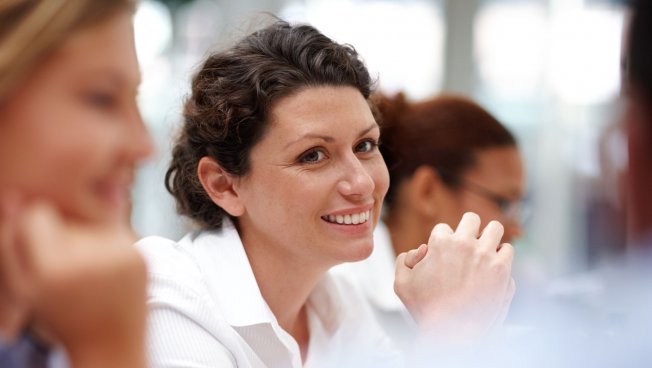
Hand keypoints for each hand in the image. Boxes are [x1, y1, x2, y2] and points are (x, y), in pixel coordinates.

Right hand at [0, 196, 146, 367]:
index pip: (38, 212)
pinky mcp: (141, 254)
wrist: (113, 344)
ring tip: (86, 273)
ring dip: (85, 239)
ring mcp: (121, 253)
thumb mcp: (25, 289)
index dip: (34, 227)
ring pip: (91, 221)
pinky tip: (106, 273)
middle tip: (65, 270)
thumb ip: (12, 244)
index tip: (38, 249)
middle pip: (67, 216)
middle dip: (61, 234)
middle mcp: (91, 256)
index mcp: (53, 268)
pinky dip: (107, 246)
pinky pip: (115, 231)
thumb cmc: (64, 318)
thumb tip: (14, 199)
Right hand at [394, 212, 514, 340]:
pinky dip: (502, 256)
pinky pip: (508, 250)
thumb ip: (404, 260)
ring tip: (485, 251)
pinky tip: (495, 266)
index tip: (443, 255)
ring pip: (495, 229)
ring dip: (489, 238)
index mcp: (440, 242)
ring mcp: (486, 255)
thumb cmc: (426, 310)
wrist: (451, 334)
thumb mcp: (401, 284)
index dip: (441, 242)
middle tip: (467, 243)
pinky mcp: (502, 270)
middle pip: (472, 218)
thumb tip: (422, 250)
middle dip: (468, 229)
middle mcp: (465, 244)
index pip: (443, 228)